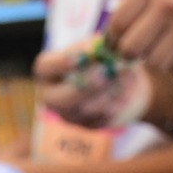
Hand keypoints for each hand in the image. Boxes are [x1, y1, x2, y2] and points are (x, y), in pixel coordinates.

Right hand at [33, 39, 151, 129]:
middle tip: (105, 73)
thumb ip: (94, 48)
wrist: (119, 80)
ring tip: (125, 75)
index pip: (45, 68)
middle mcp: (51, 97)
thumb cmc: (100, 57)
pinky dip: (115, 104)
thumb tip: (95, 50)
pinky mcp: (87, 125)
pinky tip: (127, 91)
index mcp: (48, 71)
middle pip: (60, 99)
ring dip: (107, 93)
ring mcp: (68, 115)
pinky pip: (100, 118)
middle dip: (85, 86)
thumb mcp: (97, 46)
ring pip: (84, 110)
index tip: (81, 58)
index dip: (61, 63)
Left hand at [103, 0, 172, 74]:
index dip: (113, 39)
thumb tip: (115, 31)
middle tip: (137, 52)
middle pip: (130, 49)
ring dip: (156, 59)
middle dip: (130, 54)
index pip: (117, 23)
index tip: (116, 44)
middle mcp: (166, 4)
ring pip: (152, 63)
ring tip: (167, 46)